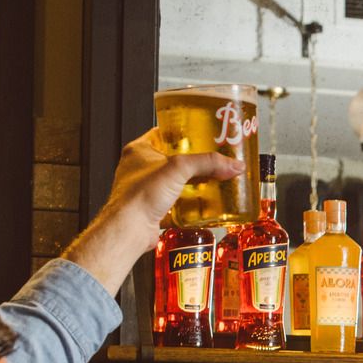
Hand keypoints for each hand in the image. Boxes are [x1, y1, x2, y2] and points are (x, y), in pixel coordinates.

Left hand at [61, 131, 245, 293]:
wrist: (130, 229)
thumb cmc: (139, 196)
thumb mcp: (178, 169)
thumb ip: (207, 163)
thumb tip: (232, 164)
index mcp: (139, 150)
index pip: (164, 134)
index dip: (184, 133)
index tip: (201, 134)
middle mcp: (140, 168)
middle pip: (173, 158)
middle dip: (194, 161)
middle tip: (212, 160)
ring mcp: (146, 188)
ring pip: (175, 180)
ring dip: (193, 181)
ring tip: (212, 180)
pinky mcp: (154, 206)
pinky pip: (176, 199)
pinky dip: (190, 200)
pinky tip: (203, 202)